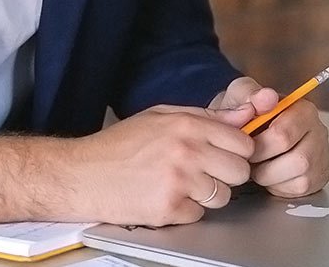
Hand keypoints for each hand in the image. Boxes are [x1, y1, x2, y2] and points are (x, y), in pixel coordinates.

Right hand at [65, 104, 256, 225]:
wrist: (83, 174)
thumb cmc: (120, 145)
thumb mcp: (161, 116)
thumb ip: (206, 115)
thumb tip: (245, 114)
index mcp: (187, 125)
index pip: (243, 142)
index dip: (237, 151)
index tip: (225, 154)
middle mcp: (187, 151)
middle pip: (240, 171)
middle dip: (226, 175)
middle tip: (204, 173)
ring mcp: (179, 181)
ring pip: (223, 196)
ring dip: (206, 195)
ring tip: (180, 185)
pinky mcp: (169, 208)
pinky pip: (199, 215)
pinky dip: (185, 210)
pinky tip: (166, 197)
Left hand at [210, 76, 328, 197]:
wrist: (245, 133)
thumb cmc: (246, 114)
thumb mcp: (240, 96)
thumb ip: (248, 93)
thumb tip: (266, 97)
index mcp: (302, 109)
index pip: (284, 134)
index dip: (257, 144)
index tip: (244, 142)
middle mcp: (318, 131)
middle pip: (297, 159)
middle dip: (264, 162)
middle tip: (248, 156)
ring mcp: (320, 155)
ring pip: (300, 177)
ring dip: (270, 175)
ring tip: (257, 164)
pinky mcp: (317, 176)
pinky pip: (299, 189)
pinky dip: (278, 185)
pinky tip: (269, 172)